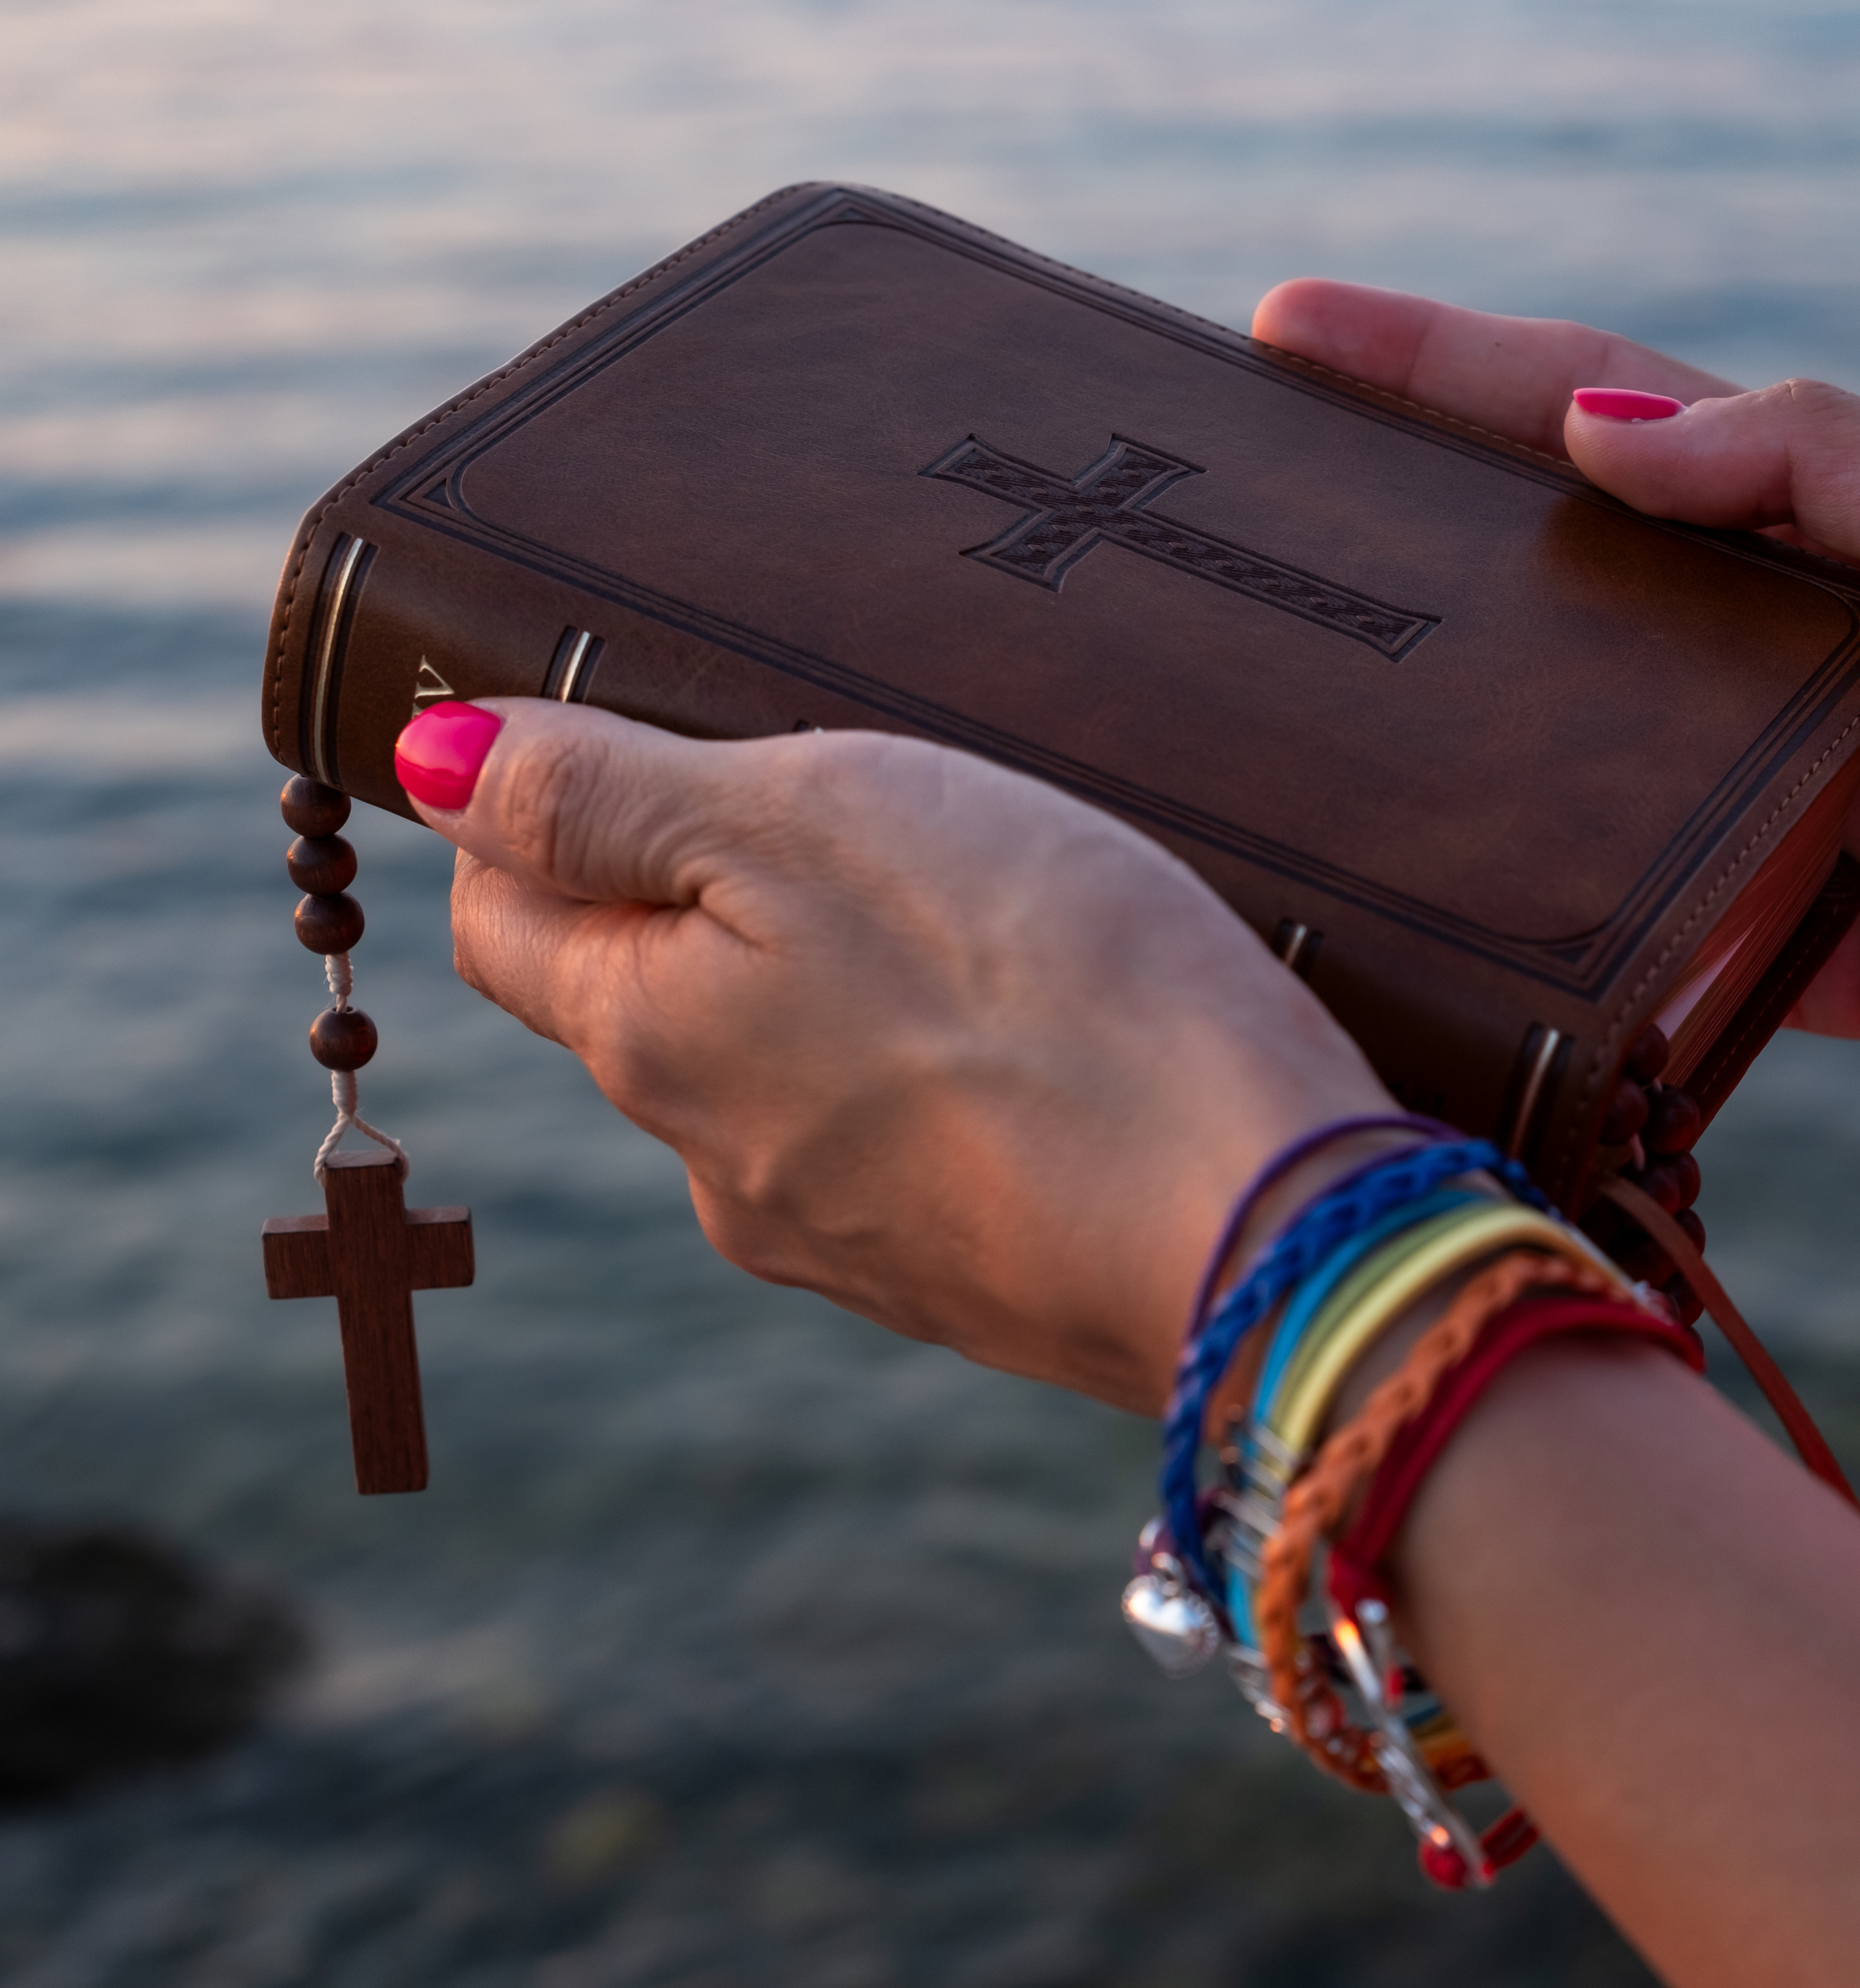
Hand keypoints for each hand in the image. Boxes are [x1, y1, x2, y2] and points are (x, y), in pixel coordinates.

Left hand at [403, 699, 1392, 1409]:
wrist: (1266, 1236)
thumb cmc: (1051, 993)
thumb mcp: (813, 820)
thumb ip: (606, 794)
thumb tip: (430, 765)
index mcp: (649, 1036)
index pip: (500, 914)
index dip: (547, 809)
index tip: (659, 737)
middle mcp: (717, 1164)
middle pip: (655, 995)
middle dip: (725, 896)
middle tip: (874, 811)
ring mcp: (850, 1244)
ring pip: (796, 1077)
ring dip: (854, 994)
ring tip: (1000, 926)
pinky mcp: (975, 1285)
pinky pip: (917, 1149)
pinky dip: (954, 1082)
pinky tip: (1061, 1043)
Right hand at [1254, 283, 1859, 1433]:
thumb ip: (1819, 462)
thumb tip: (1602, 431)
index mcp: (1831, 520)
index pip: (1597, 420)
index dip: (1447, 370)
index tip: (1291, 328)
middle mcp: (1781, 655)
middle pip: (1555, 590)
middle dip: (1402, 550)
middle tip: (1239, 521)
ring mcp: (1782, 803)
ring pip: (1578, 770)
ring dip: (1452, 748)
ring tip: (1292, 721)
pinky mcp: (1804, 950)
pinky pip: (1652, 949)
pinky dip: (1566, 945)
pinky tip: (1452, 932)